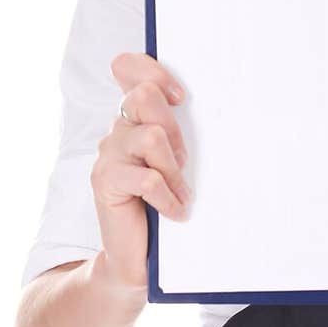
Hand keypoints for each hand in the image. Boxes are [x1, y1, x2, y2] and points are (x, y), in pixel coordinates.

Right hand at [90, 53, 192, 290]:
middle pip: (143, 96)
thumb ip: (184, 134)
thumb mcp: (179, 163)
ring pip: (151, 137)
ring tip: (180, 191)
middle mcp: (117, 129)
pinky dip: (168, 197)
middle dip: (173, 127)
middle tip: (184, 162)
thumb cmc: (166, 205)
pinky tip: (176, 212)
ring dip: (174, 168)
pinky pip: (147, 177)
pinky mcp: (104, 181)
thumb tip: (222, 109)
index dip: (153, 71)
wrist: (138, 259)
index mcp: (135, 117)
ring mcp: (108, 154)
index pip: (128, 67)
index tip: (182, 98)